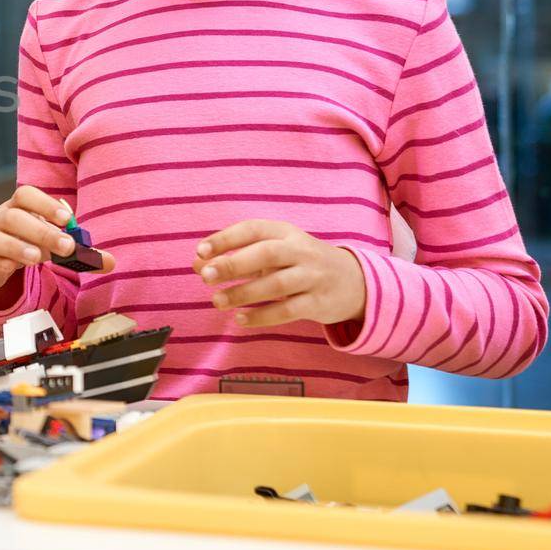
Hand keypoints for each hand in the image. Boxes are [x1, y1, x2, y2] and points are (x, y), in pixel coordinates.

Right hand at [0, 185, 114, 289]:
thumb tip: (111, 262)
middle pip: (14, 217)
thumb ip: (80, 251)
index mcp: (19, 206)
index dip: (45, 204)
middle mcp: (0, 218)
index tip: (67, 219)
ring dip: (16, 246)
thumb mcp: (53, 242)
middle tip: (66, 247)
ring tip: (37, 258)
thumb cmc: (27, 242)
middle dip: (41, 231)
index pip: (26, 195)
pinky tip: (11, 268)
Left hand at [193, 220, 365, 327]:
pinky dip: (263, 316)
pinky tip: (241, 320)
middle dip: (233, 264)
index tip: (200, 251)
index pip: (252, 229)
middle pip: (266, 253)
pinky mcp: (319, 303)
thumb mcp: (271, 253)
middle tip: (205, 277)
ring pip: (277, 284)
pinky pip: (289, 310)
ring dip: (244, 293)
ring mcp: (313, 276)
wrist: (354, 282)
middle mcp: (300, 251)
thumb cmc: (299, 263)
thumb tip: (196, 264)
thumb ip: (235, 256)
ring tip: (217, 302)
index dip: (225, 239)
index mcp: (284, 232)